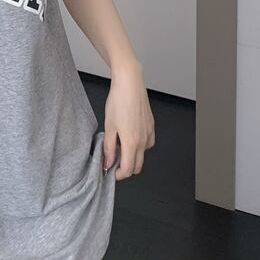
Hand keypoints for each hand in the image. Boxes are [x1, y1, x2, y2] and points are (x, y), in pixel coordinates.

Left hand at [102, 65, 154, 180]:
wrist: (130, 84)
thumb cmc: (118, 102)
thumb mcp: (109, 127)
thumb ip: (108, 148)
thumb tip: (108, 163)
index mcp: (131, 143)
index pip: (128, 169)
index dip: (119, 175)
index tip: (111, 172)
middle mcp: (143, 140)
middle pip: (138, 166)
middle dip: (126, 168)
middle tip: (114, 161)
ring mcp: (149, 133)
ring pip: (143, 154)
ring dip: (133, 155)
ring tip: (120, 144)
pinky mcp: (151, 125)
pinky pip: (148, 142)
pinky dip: (139, 144)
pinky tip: (130, 135)